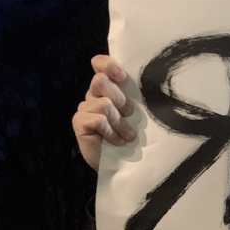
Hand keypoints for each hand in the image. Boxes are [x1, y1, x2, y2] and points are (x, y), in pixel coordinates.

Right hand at [74, 55, 135, 171]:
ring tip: (127, 135)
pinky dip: (111, 132)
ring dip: (119, 122)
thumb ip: (135, 96)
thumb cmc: (132, 136)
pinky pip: (99, 120)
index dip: (108, 65)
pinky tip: (117, 142)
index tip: (123, 76)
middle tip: (129, 115)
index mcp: (108, 88)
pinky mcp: (79, 123)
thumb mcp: (137, 114)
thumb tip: (149, 83)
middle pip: (100, 81)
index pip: (100, 64)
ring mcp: (84, 108)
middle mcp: (93, 95)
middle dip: (120, 98)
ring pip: (103, 103)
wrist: (122, 165)